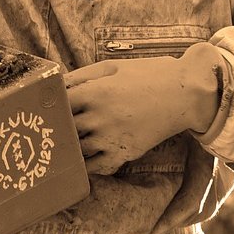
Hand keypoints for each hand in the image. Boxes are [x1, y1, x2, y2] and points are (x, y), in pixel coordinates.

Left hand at [65, 43, 220, 175]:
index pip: (58, 105)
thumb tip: (57, 83)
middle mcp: (99, 117)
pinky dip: (88, 165)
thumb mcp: (112, 67)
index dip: (51, 106)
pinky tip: (85, 158)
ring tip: (65, 143)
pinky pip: (98, 167)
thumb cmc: (149, 74)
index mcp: (94, 92)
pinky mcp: (125, 152)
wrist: (186, 93)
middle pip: (64, 129)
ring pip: (78, 149)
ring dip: (71, 146)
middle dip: (58, 127)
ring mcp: (112, 138)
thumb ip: (81, 75)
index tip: (48, 107)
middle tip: (50, 128)